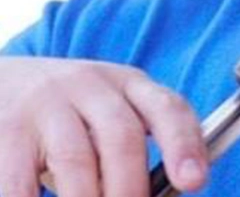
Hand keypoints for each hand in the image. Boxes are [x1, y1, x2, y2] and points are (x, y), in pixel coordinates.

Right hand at [0, 57, 207, 196]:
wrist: (6, 80)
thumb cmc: (71, 113)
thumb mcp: (109, 114)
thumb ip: (134, 148)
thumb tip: (165, 190)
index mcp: (130, 83)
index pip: (168, 107)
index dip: (184, 143)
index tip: (194, 181)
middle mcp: (92, 84)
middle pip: (123, 136)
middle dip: (131, 189)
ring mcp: (49, 102)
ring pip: (77, 158)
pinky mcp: (11, 127)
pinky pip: (22, 179)